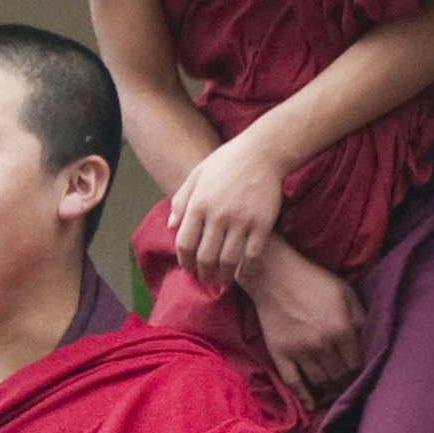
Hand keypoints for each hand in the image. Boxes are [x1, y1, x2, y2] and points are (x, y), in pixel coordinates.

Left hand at [168, 132, 291, 292]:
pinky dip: (245, 270)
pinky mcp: (262, 224)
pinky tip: (242, 273)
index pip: (184, 243)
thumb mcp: (197, 175)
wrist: (262, 153)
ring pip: (228, 261)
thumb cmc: (227, 162)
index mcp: (198, 204)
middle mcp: (218, 215)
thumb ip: (181, 200)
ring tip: (221, 279)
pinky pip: (252, 256)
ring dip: (223, 276)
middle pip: (205, 257)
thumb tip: (171, 226)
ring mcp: (241, 221)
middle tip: (205, 278)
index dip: (184, 261)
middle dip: (203, 273)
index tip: (188, 268)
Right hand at [243, 237, 365, 404]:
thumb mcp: (345, 291)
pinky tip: (311, 405)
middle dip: (347, 385)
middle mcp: (322, 345)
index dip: (361, 373)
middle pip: (339, 377)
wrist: (273, 274)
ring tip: (335, 393)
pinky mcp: (280, 354)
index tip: (363, 377)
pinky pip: (293, 382)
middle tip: (351, 389)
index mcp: (341, 329)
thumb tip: (368, 338)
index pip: (356, 364)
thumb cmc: (313, 279)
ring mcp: (299, 352)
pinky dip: (303, 397)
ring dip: (330, 391)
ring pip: (319, 382)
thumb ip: (359, 316)